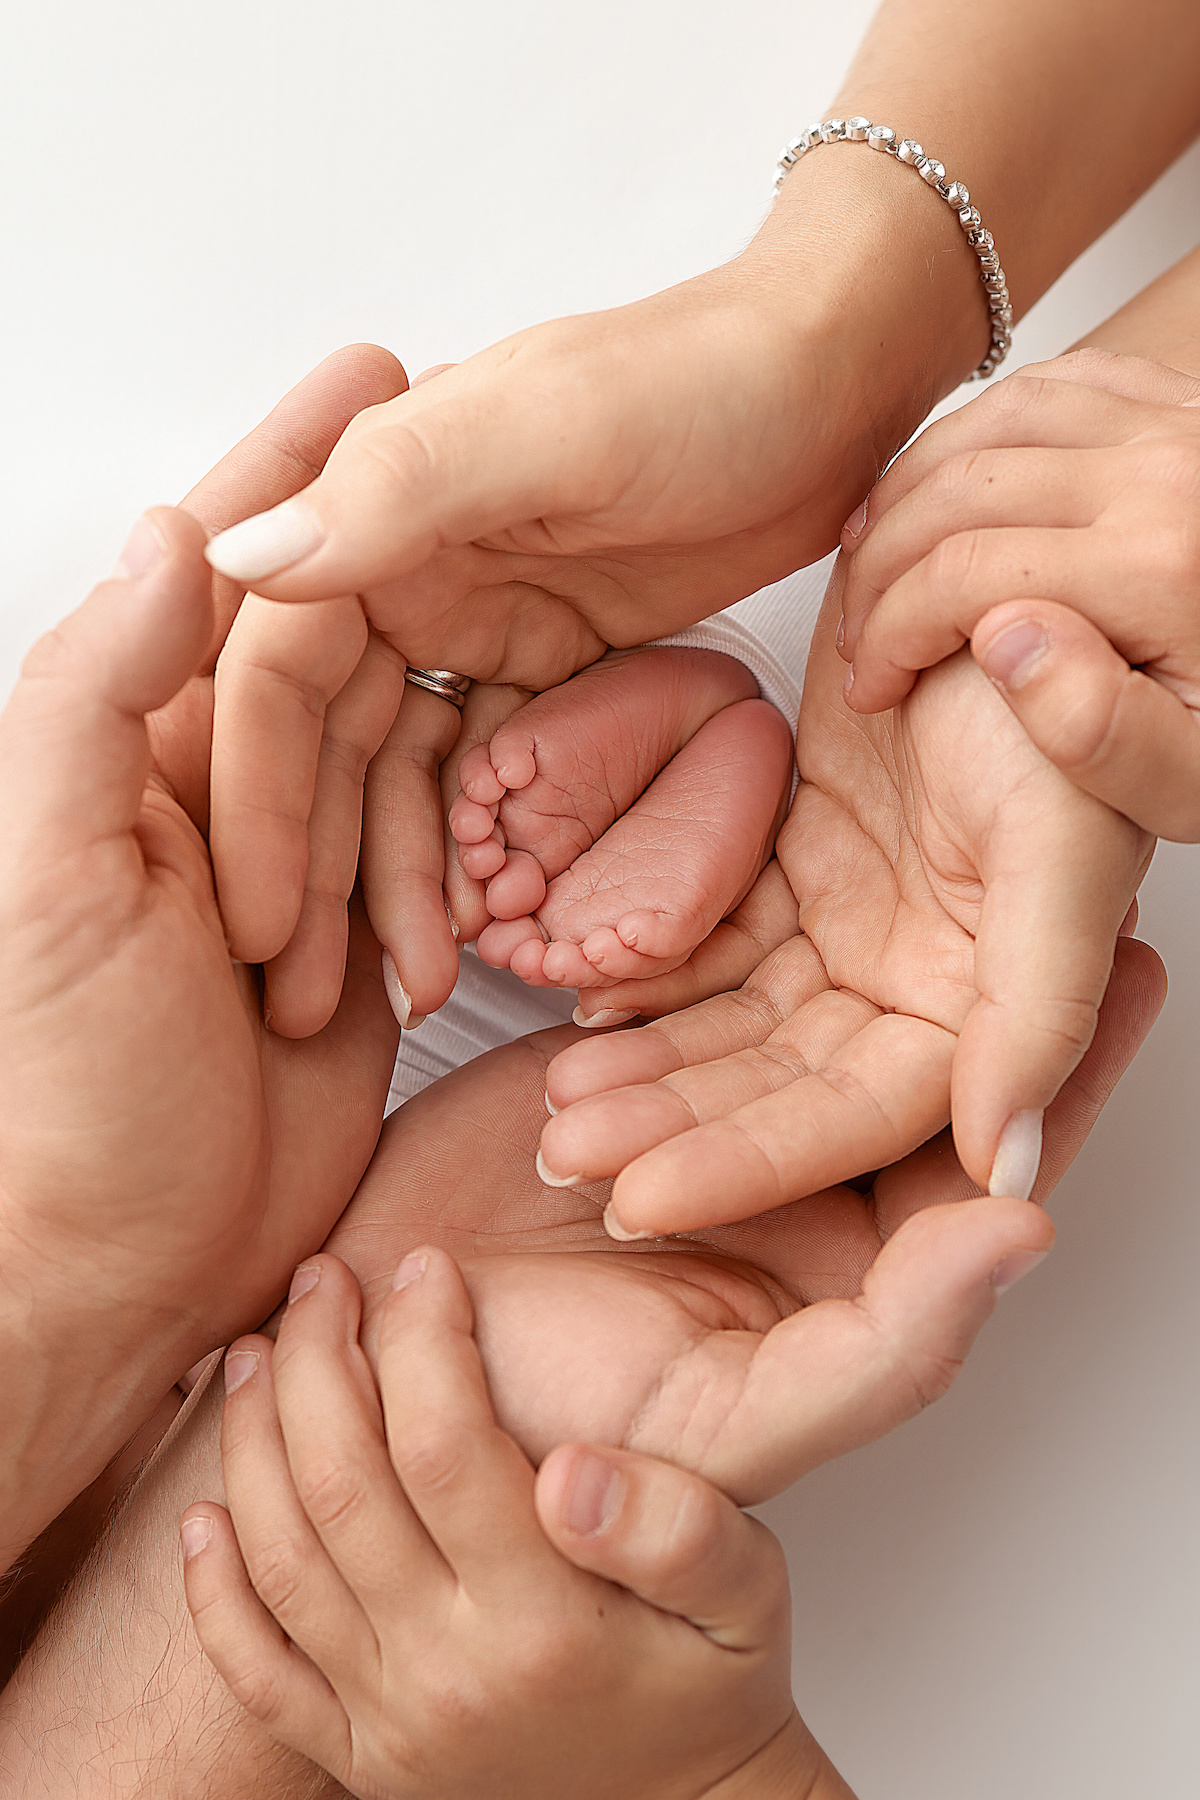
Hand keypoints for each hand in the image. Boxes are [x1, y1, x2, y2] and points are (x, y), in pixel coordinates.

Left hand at [0, 350, 406, 1568]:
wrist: (125, 1265)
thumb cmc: (63, 1084)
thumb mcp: (51, 877)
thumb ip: (97, 699)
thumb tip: (176, 543)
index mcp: (134, 751)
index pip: (227, 578)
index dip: (292, 466)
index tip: (375, 370)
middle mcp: (219, 792)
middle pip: (326, 639)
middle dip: (401, 546)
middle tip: (492, 456)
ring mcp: (296, 867)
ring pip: (396, 752)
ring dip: (444, 730)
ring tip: (531, 641)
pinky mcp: (357, 948)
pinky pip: (431, 864)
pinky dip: (458, 860)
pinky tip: (495, 835)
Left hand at [181, 1251, 843, 1799]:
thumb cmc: (711, 1689)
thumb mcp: (748, 1599)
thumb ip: (678, 1529)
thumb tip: (574, 1467)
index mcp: (543, 1624)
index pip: (445, 1446)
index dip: (421, 1338)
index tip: (424, 1266)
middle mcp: (447, 1674)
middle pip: (341, 1487)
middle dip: (316, 1360)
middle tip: (320, 1279)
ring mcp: (388, 1721)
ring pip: (283, 1560)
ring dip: (253, 1442)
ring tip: (253, 1351)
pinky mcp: (355, 1754)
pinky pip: (254, 1672)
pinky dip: (213, 1590)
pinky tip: (202, 1513)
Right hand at [194, 157, 979, 1031]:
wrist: (829, 382)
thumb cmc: (701, 380)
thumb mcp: (548, 427)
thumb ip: (396, 493)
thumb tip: (239, 559)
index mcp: (373, 509)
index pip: (277, 674)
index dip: (259, 801)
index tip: (265, 920)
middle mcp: (402, 569)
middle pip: (325, 743)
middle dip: (314, 869)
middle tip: (310, 991)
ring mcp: (473, 619)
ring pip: (401, 775)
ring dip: (396, 878)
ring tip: (411, 985)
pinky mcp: (543, 657)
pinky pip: (486, 776)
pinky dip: (473, 848)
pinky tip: (476, 922)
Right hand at [313, 927, 1159, 1507]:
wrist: (365, 1363)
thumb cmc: (543, 1425)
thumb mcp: (735, 1417)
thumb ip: (894, 1344)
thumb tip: (1026, 1230)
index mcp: (848, 1279)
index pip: (984, 1163)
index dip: (1066, 1076)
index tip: (1136, 970)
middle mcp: (792, 1202)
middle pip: (909, 1069)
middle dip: (985, 973)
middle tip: (1064, 864)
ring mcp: (711, 1135)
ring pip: (808, 1015)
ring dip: (870, 928)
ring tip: (940, 832)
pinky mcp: (627, 1080)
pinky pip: (703, 993)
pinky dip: (737, 929)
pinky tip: (789, 855)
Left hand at [538, 575, 1151, 1222]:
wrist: (997, 578)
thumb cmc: (1048, 695)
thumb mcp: (1057, 848)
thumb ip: (1035, 1011)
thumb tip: (1001, 1167)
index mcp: (984, 1005)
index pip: (851, 1120)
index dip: (747, 1167)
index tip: (638, 1203)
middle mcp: (913, 982)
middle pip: (775, 1084)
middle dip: (671, 1125)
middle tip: (568, 1155)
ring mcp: (849, 926)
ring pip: (730, 1019)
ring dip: (648, 1058)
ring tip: (558, 1100)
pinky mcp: (796, 866)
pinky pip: (709, 937)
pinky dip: (650, 967)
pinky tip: (583, 992)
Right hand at [838, 350, 1199, 838]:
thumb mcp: (1196, 787)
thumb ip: (1100, 734)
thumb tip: (1003, 640)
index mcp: (1159, 567)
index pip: (958, 575)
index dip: (886, 634)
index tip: (870, 684)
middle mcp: (1166, 474)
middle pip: (956, 488)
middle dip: (880, 566)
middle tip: (861, 631)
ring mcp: (1177, 424)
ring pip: (992, 419)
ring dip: (913, 486)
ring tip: (877, 555)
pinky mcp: (1184, 406)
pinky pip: (1056, 381)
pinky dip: (983, 426)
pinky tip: (953, 486)